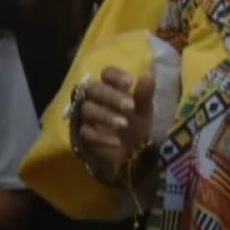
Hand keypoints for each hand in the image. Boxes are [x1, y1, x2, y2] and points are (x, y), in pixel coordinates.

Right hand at [73, 66, 155, 180]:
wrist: (131, 156)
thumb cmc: (136, 127)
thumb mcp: (144, 111)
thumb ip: (144, 94)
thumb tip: (148, 73)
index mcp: (111, 89)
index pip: (106, 74)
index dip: (114, 76)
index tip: (129, 83)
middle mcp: (94, 99)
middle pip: (94, 90)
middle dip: (111, 96)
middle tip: (130, 106)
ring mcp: (85, 116)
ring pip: (88, 109)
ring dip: (106, 116)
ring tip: (124, 124)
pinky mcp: (81, 135)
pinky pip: (86, 132)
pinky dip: (101, 137)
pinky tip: (116, 142)